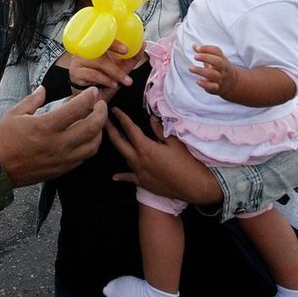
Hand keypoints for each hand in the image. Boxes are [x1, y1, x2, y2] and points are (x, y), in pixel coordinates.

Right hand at [0, 85, 107, 186]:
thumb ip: (32, 100)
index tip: (92, 91)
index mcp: (46, 126)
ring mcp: (62, 158)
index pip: (77, 108)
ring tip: (96, 121)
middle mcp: (58, 143)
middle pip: (92, 127)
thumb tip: (43, 89)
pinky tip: (87, 137)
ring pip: (93, 144)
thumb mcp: (14, 114)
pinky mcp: (62, 169)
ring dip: (99, 131)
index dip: (89, 97)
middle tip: (100, 104)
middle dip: (101, 112)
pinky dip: (91, 145)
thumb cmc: (3, 140)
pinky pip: (84, 157)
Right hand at [68, 41, 142, 101]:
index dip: (115, 43)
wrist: (91, 95)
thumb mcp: (120, 67)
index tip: (126, 50)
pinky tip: (112, 84)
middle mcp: (86, 50)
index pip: (104, 38)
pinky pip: (92, 74)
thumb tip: (143, 45)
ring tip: (122, 82)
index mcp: (96, 45)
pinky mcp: (75, 72)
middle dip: (116, 65)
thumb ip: (131, 58)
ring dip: (113, 74)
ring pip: (98, 63)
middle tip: (127, 76)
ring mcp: (78, 60)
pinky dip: (105, 80)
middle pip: (101, 51)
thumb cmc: (105, 78)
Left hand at [106, 107, 221, 203]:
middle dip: (110, 131)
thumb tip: (151, 119)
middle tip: (103, 122)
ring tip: (113, 139)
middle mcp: (138, 160)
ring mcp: (139, 173)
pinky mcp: (143, 183)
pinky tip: (114, 177)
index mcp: (145, 148)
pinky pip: (130, 178)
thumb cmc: (187, 162)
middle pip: (119, 143)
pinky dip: (122, 176)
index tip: (114, 110)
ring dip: (119, 148)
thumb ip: (159, 130)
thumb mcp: (174, 142)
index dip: (121, 118)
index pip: (130, 129)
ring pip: (124, 158)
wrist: (194, 186)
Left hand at [189, 44, 236, 95]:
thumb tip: (194, 45)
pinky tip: (198, 81)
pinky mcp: (217, 88)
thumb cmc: (219, 68)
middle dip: (206, 58)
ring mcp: (220, 78)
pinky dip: (205, 84)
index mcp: (222, 59)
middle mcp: (222, 68)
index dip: (207, 48)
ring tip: (191, 68)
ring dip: (201, 71)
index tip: (197, 48)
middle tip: (195, 56)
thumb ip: (205, 52)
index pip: (217, 51)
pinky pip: (213, 87)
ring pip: (213, 75)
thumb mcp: (215, 59)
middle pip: (218, 62)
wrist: (232, 83)